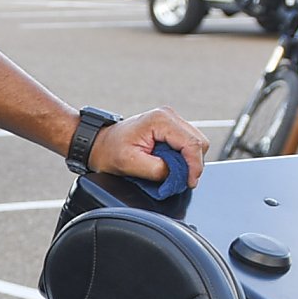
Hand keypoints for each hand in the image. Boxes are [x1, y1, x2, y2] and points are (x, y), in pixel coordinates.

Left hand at [90, 109, 208, 187]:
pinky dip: (183, 157)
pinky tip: (170, 165)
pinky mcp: (170, 128)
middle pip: (198, 142)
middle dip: (193, 164)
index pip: (192, 143)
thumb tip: (176, 174)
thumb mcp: (129, 164)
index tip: (190, 182)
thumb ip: (157, 169)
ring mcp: (170, 120)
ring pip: (195, 143)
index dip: (195, 166)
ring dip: (188, 161)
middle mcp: (168, 116)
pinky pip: (186, 144)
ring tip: (172, 172)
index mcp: (160, 120)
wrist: (99, 143)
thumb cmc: (109, 150)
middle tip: (181, 180)